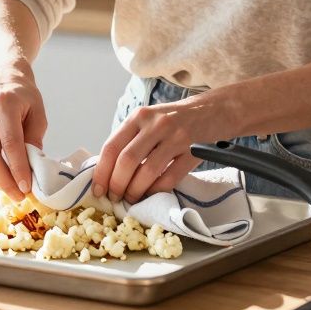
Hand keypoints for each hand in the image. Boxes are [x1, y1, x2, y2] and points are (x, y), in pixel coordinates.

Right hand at [0, 61, 46, 200]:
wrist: (0, 78)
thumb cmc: (23, 98)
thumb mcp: (38, 113)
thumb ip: (35, 140)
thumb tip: (31, 171)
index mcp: (4, 102)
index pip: (10, 143)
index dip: (18, 169)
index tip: (27, 188)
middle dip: (4, 182)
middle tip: (19, 197)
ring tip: (10, 189)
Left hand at [91, 89, 231, 204]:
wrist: (213, 110)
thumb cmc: (175, 119)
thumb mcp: (149, 120)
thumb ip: (130, 139)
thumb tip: (107, 172)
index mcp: (139, 116)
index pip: (112, 146)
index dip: (102, 172)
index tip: (97, 189)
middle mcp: (156, 124)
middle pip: (127, 161)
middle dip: (117, 185)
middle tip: (115, 197)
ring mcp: (176, 137)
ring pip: (147, 172)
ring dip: (135, 191)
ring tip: (131, 199)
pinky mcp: (193, 151)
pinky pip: (170, 178)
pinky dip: (156, 190)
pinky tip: (151, 194)